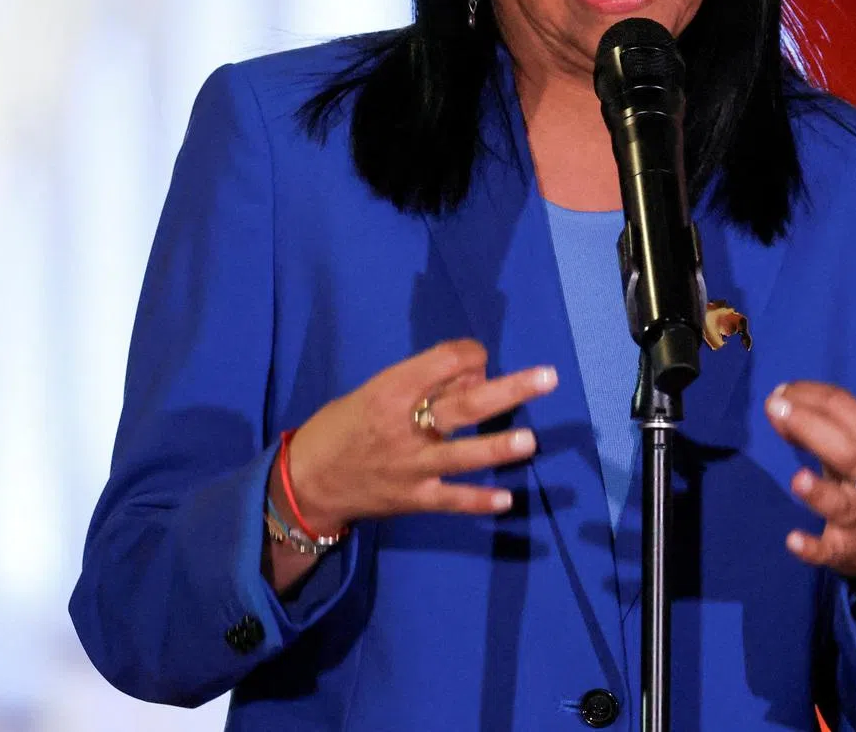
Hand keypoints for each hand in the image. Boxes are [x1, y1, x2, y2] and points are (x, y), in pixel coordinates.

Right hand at [286, 339, 557, 534]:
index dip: (470, 354)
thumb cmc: (343, 425)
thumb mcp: (375, 391)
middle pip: (462, 406)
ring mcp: (410, 467)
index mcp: (389, 391)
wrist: (306, 481)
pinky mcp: (412, 499)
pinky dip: (478, 501)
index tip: (481, 356)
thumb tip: (475, 376)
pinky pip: (451, 500)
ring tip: (530, 441)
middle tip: (548, 378)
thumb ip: (422, 384)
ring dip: (497, 448)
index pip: (441, 364)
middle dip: (508, 391)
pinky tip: (507, 500)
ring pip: (461, 455)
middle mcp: (403, 427)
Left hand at [766, 381, 855, 649]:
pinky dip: (812, 547)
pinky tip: (793, 540)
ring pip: (842, 504)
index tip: (780, 391)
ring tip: (797, 479)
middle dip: (808, 426)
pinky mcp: (848, 550)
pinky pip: (829, 551)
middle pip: (846, 451)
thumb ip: (822, 425)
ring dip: (818, 491)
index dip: (809, 394)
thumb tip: (778, 403)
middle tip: (774, 407)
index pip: (847, 410)